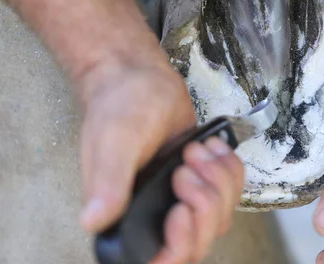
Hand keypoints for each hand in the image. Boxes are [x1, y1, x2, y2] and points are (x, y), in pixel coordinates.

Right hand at [76, 56, 244, 263]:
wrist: (140, 76)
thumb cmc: (120, 104)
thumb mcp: (113, 142)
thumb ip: (108, 182)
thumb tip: (93, 221)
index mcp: (126, 214)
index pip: (161, 258)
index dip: (180, 243)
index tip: (181, 209)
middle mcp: (153, 212)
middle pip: (200, 240)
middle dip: (204, 202)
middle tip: (186, 166)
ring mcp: (181, 196)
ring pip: (220, 215)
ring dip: (218, 181)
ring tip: (195, 150)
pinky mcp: (202, 178)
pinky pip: (230, 190)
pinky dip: (229, 168)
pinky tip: (211, 145)